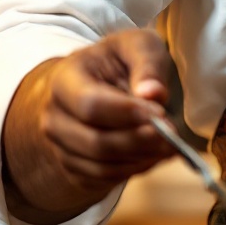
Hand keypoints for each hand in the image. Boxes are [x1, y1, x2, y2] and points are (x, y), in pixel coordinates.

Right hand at [2, 28, 175, 223]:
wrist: (94, 83)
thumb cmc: (118, 62)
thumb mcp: (137, 46)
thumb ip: (147, 64)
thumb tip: (153, 94)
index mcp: (64, 79)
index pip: (90, 105)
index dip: (126, 114)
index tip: (159, 113)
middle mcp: (54, 116)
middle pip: (96, 141)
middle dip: (139, 141)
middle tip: (171, 135)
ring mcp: (60, 146)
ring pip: (101, 165)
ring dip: (140, 159)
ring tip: (170, 145)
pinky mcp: (73, 168)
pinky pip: (104, 178)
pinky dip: (134, 170)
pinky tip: (156, 156)